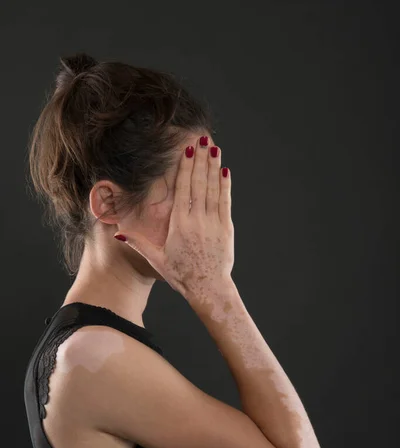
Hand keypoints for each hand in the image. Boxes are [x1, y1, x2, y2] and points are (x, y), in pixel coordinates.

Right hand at [114, 136, 233, 298]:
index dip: (186, 167)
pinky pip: (225, 202)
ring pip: (213, 189)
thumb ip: (139, 243)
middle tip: (203, 139)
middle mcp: (197, 220)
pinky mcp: (226, 228)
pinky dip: (225, 185)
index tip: (188, 150)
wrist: (209, 288)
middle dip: (201, 159)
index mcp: (179, 224)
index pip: (183, 189)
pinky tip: (224, 171)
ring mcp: (214, 223)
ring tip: (214, 149)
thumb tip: (118, 233)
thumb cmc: (181, 275)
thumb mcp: (157, 260)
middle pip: (199, 183)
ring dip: (214, 167)